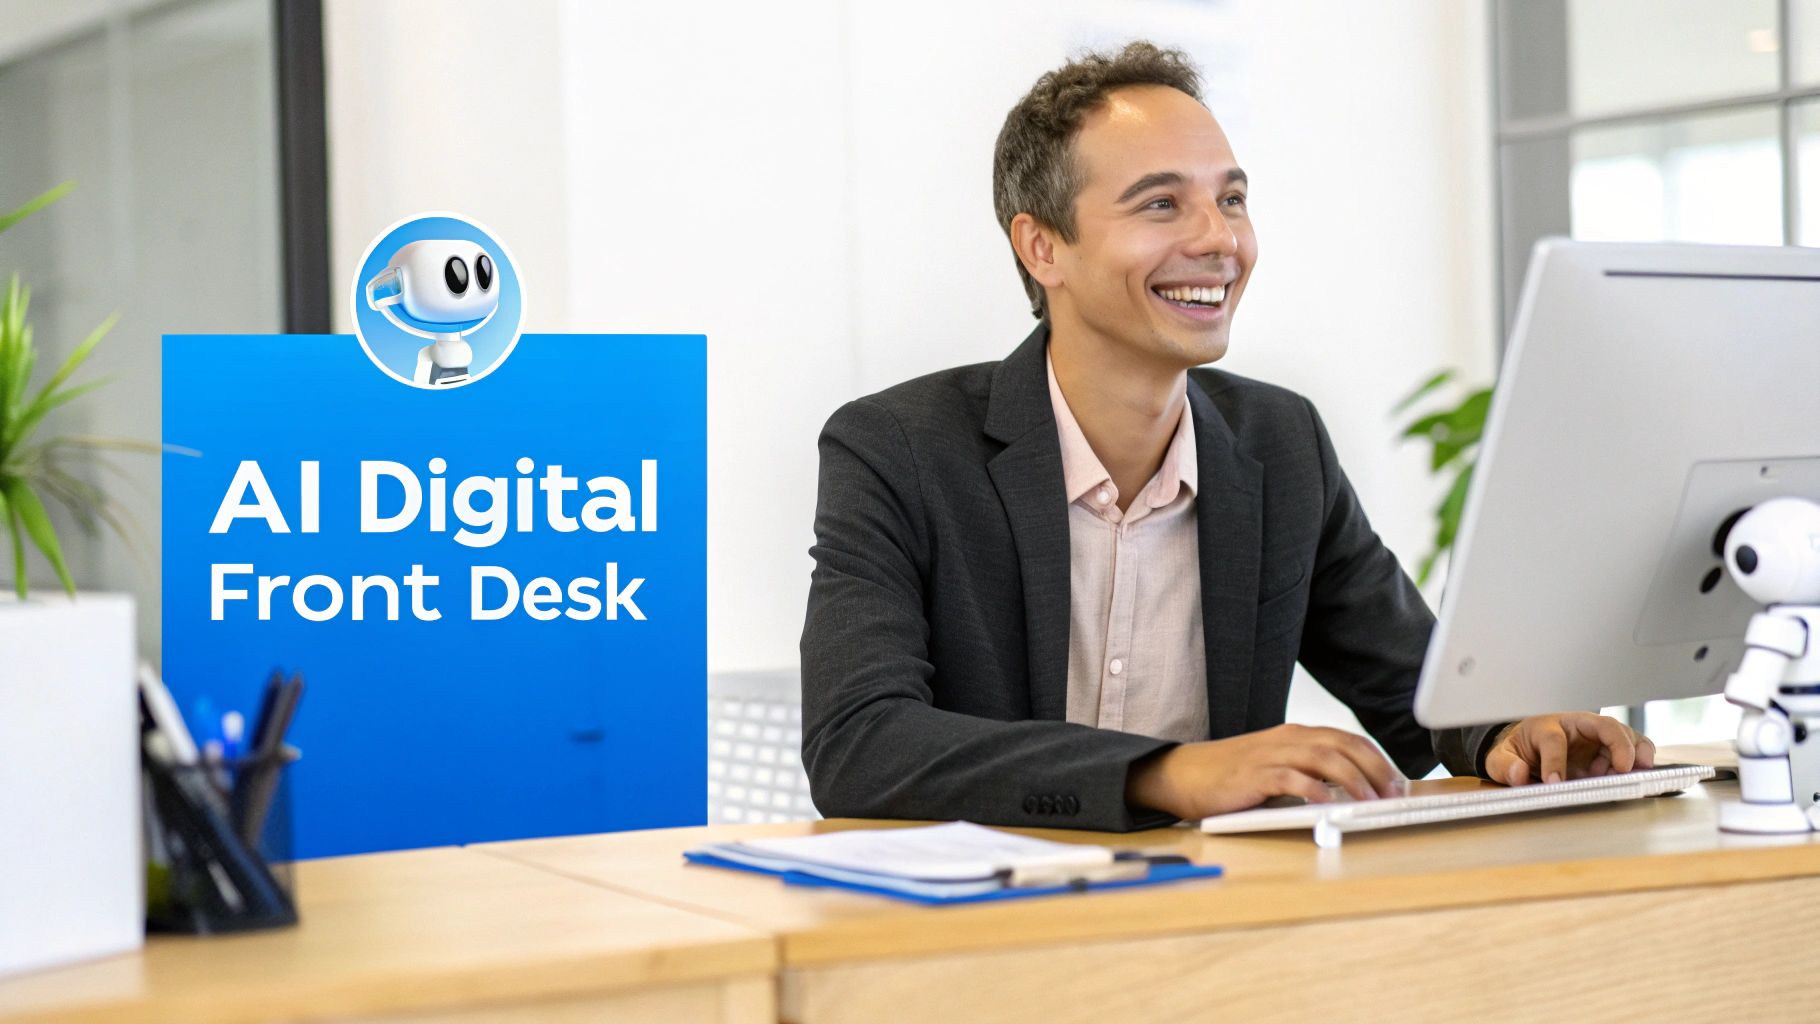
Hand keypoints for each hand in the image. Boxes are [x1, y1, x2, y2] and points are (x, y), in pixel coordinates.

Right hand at [1125, 724, 1403, 819]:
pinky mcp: (1255, 775)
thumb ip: (1308, 771)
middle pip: (1343, 745)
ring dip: (1353, 780)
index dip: (1378, 759)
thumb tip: (1351, 790)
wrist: (1183, 774)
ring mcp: (1271, 755)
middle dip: (1375, 769)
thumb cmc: (1231, 775)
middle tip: (1393, 793)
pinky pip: (1292, 778)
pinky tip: (1328, 803)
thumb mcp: (1276, 765)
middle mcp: (1287, 739)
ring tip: (1370, 801)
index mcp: (1296, 735)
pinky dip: (1315, 790)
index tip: (1396, 782)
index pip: (1349, 739)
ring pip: (1324, 758)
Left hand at [1484, 712, 1654, 786]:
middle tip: (1623, 768)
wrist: (1530, 747)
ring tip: (1637, 772)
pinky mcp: (1608, 751)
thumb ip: (1505, 765)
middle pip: (1604, 725)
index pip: (1554, 739)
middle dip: (1618, 744)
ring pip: (1623, 735)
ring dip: (1635, 752)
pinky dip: (1638, 760)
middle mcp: (1576, 727)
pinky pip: (1631, 749)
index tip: (1555, 783)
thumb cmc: (1519, 750)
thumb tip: (1518, 774)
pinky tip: (1636, 776)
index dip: (1555, 762)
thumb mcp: (1501, 758)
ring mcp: (1595, 738)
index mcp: (1546, 727)